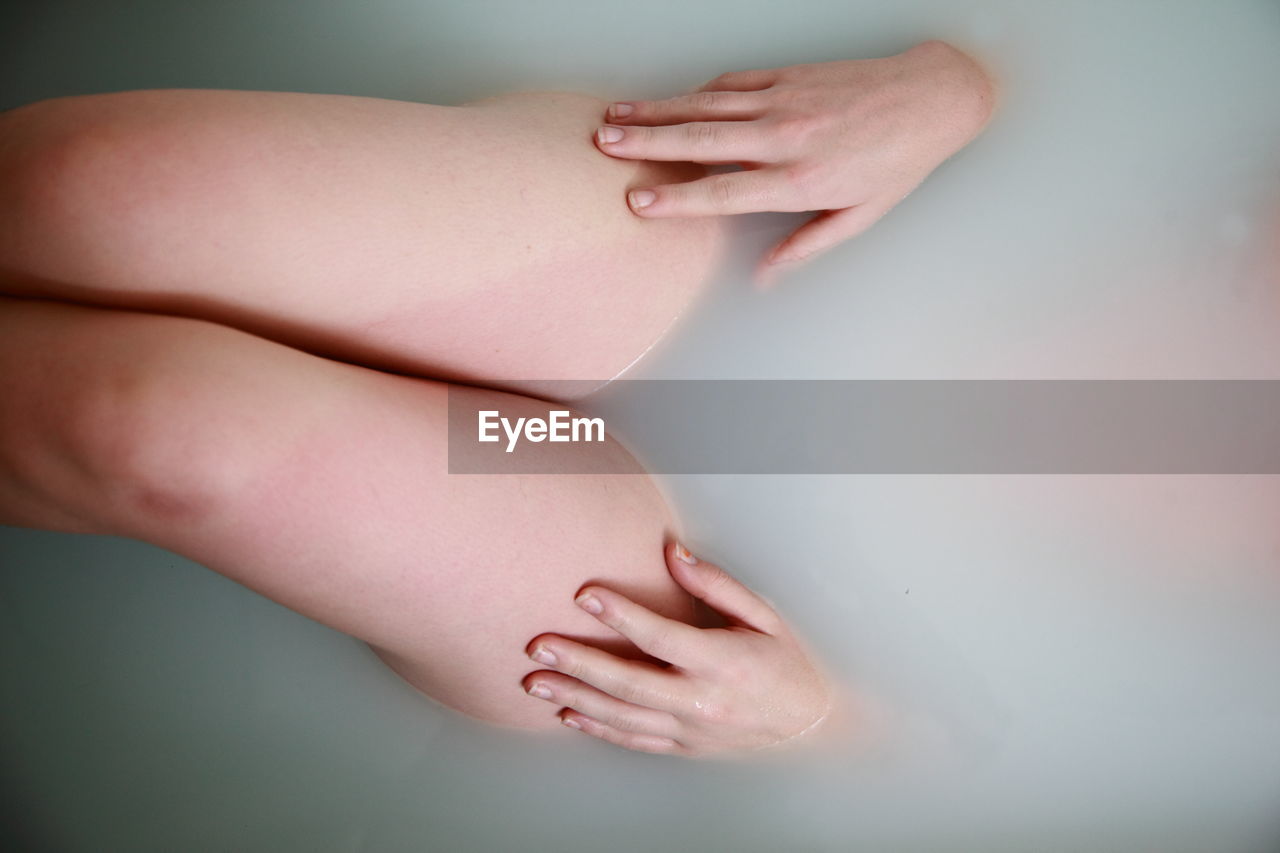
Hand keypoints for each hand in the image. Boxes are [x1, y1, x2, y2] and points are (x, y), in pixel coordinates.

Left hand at [523, 543, 831, 756]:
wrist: (809, 725)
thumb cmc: (785, 663)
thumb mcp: (763, 616)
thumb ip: (716, 585)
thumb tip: (673, 552)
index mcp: (722, 663)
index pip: (661, 637)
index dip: (621, 615)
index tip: (583, 594)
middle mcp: (702, 701)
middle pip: (629, 683)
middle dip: (578, 663)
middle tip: (538, 645)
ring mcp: (690, 730)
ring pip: (622, 716)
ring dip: (575, 697)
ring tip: (535, 681)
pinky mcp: (683, 747)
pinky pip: (633, 739)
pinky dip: (597, 728)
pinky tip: (568, 713)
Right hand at [594, 40, 994, 274]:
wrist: (932, 98)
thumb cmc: (897, 163)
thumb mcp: (859, 217)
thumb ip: (805, 246)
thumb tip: (763, 278)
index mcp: (802, 180)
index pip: (725, 192)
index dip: (678, 198)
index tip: (638, 201)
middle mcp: (787, 137)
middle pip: (703, 140)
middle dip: (648, 142)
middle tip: (603, 145)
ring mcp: (785, 100)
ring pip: (706, 105)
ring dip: (657, 110)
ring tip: (614, 117)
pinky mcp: (788, 75)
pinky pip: (731, 83)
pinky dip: (694, 91)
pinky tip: (665, 100)